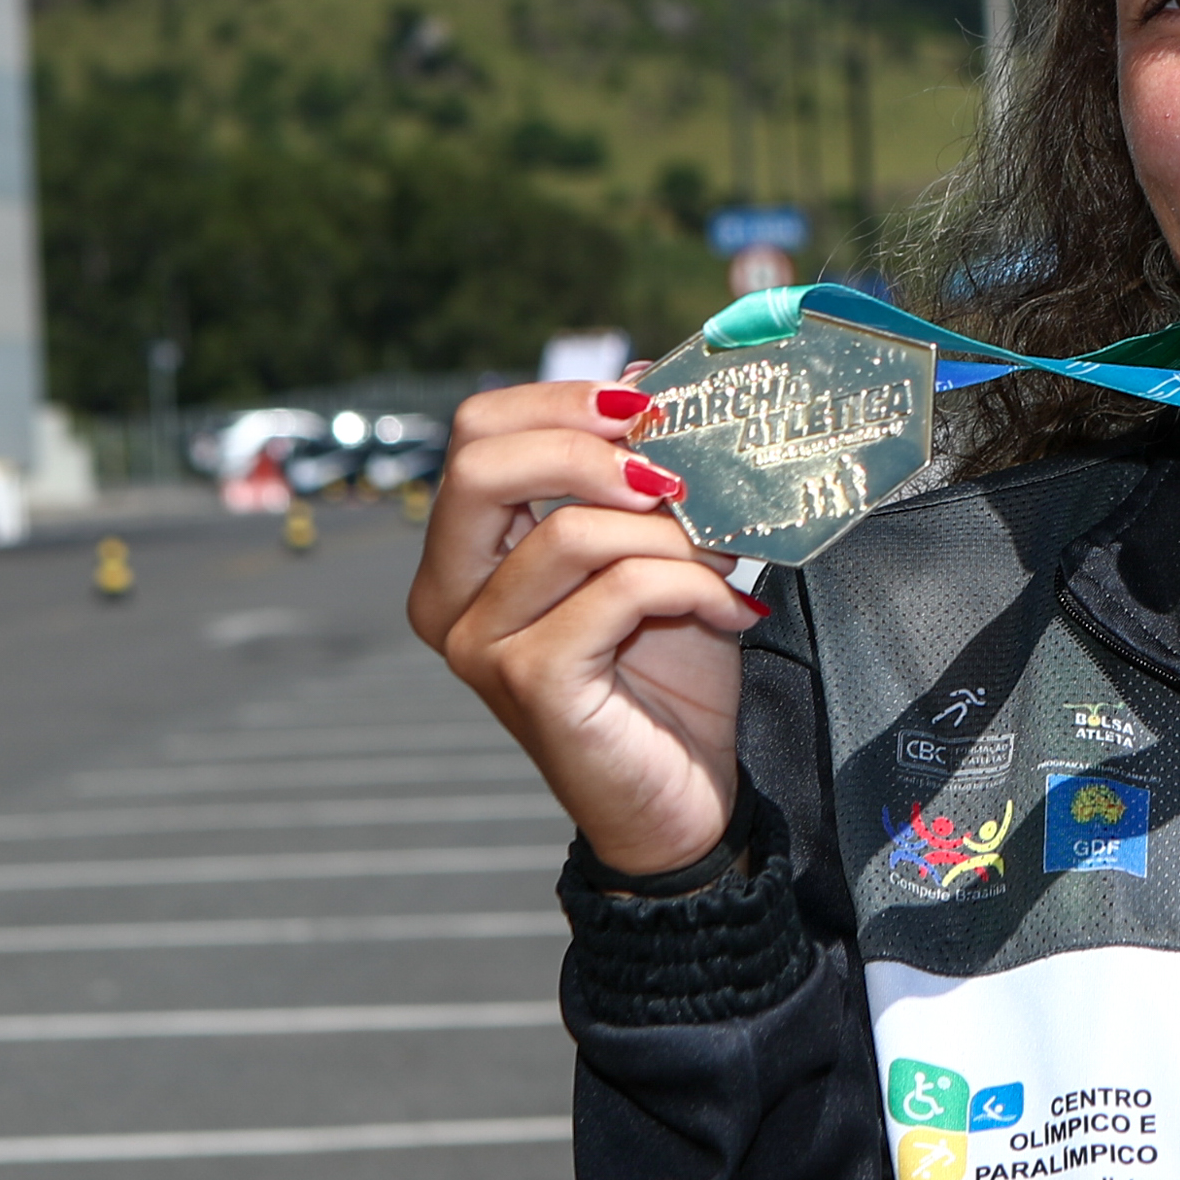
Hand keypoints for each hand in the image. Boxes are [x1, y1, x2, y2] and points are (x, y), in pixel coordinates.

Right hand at [407, 380, 761, 876]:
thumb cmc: (666, 676)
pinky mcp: (532, 682)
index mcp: (465, 554)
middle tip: (676, 472)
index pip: (477, 430)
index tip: (649, 403)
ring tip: (725, 563)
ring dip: (673, 536)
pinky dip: (688, 584)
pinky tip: (731, 610)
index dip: (565, 400)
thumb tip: (658, 385)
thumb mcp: (653, 553)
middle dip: (594, 448)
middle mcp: (449, 597)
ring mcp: (480, 644)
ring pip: (573, 531)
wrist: (682, 794)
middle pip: (483, 461)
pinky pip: (617, 590)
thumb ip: (641, 479)